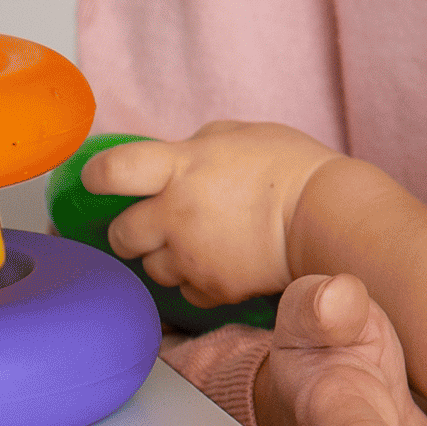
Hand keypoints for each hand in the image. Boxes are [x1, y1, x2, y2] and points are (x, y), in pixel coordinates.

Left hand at [93, 121, 337, 307]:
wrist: (328, 217)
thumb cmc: (291, 167)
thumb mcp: (238, 134)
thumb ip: (194, 146)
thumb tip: (173, 160)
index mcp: (179, 166)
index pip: (108, 172)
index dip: (97, 177)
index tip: (104, 181)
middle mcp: (175, 213)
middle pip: (120, 233)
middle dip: (131, 230)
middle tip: (156, 221)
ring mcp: (191, 256)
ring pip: (151, 267)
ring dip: (166, 256)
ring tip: (199, 242)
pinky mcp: (211, 289)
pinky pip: (185, 291)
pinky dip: (196, 280)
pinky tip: (221, 262)